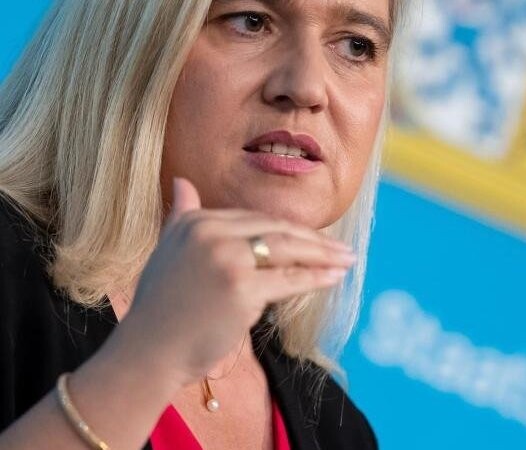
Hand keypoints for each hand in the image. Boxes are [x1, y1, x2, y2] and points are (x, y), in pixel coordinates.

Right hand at [110, 177, 354, 385]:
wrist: (147, 352)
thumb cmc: (161, 308)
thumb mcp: (168, 250)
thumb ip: (182, 215)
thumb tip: (183, 182)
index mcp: (196, 221)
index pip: (256, 220)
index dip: (289, 230)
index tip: (314, 239)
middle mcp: (211, 233)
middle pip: (276, 230)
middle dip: (315, 241)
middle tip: (343, 249)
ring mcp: (227, 260)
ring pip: (288, 250)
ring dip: (324, 255)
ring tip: (348, 260)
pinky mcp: (242, 289)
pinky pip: (289, 280)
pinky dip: (316, 278)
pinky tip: (335, 278)